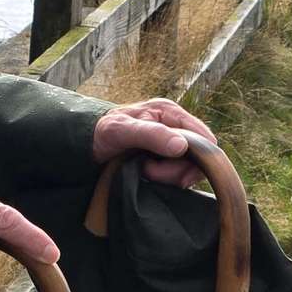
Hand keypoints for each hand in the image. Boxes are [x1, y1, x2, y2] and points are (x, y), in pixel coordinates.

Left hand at [92, 98, 215, 185]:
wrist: (87, 143)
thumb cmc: (103, 131)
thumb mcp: (123, 130)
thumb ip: (152, 135)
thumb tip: (182, 146)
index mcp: (169, 112)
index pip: (205, 138)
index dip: (198, 159)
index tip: (173, 172)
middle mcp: (174, 125)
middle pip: (199, 157)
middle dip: (177, 170)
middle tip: (149, 171)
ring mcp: (169, 142)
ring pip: (188, 168)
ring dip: (169, 176)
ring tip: (145, 171)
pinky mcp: (164, 157)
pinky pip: (177, 173)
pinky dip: (165, 179)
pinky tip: (148, 175)